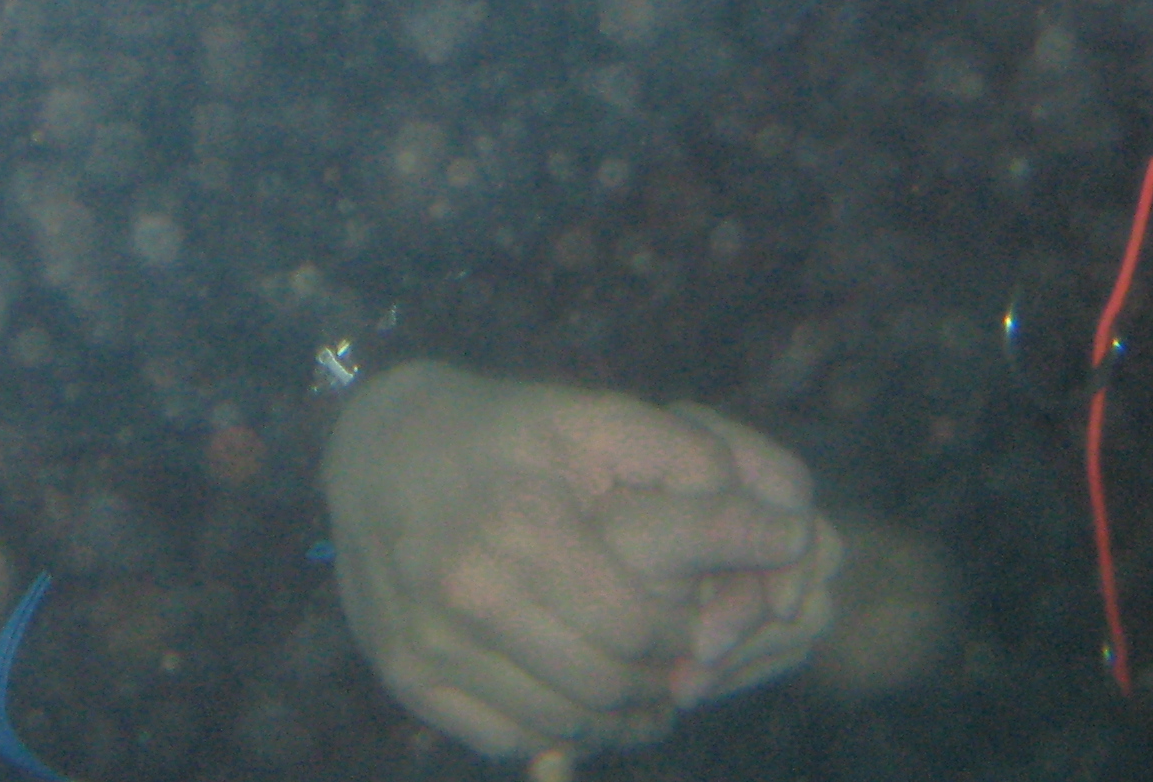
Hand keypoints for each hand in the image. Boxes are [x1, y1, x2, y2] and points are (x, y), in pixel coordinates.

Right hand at [321, 363, 841, 761]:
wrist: (375, 443)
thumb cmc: (498, 429)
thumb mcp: (587, 415)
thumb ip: (681, 453)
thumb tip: (777, 517)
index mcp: (524, 528)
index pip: (637, 628)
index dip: (685, 635)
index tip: (703, 623)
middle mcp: (469, 592)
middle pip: (600, 683)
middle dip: (656, 682)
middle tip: (681, 667)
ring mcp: (429, 640)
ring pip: (555, 721)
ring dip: (613, 718)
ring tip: (641, 692)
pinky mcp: (402, 672)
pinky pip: (500, 737)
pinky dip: (550, 731)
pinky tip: (574, 700)